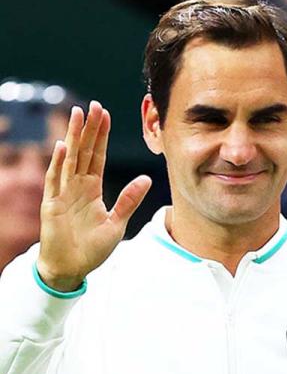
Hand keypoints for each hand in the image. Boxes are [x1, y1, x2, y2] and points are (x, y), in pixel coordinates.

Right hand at [37, 102, 151, 291]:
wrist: (71, 268)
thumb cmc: (92, 247)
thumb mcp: (117, 222)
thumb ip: (129, 200)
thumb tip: (147, 178)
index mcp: (92, 189)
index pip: (98, 156)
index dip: (102, 136)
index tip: (106, 114)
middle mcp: (77, 186)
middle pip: (84, 151)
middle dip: (89, 129)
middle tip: (94, 105)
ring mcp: (63, 193)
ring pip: (69, 159)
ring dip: (74, 137)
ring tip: (78, 115)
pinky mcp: (52, 205)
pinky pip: (55, 181)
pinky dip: (58, 163)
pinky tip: (62, 146)